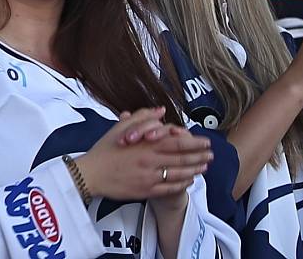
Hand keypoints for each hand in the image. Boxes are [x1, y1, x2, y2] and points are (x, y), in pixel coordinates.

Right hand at [75, 109, 211, 201]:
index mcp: (146, 144)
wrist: (91, 173)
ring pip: (179, 174)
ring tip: (205, 167)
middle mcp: (151, 160)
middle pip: (182, 158)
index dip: (195, 142)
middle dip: (200, 156)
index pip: (177, 142)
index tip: (206, 141)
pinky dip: (182, 184)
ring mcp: (150, 177)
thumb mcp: (120, 127)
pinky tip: (189, 180)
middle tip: (211, 154)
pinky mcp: (146, 191)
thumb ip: (142, 117)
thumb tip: (161, 110)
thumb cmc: (105, 149)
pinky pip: (169, 188)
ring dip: (194, 170)